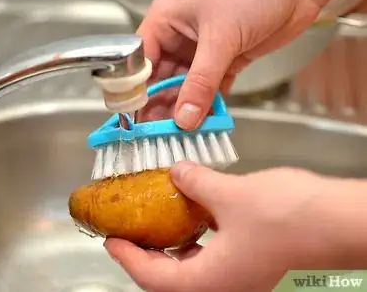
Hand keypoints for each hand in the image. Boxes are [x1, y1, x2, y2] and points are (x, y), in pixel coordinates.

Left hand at [104, 162, 366, 291]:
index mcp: (209, 281)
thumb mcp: (229, 193)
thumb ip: (196, 183)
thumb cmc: (287, 216)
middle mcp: (222, 286)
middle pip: (169, 278)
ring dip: (172, 249)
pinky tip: (195, 218)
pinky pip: (213, 258)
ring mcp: (239, 278)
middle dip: (146, 255)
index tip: (110, 241)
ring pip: (192, 270)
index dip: (126, 258)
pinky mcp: (252, 264)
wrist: (340, 223)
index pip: (151, 277)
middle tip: (130, 232)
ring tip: (157, 223)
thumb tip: (175, 171)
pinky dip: (196, 242)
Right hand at [138, 0, 350, 129]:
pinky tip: (202, 122)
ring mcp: (202, 51)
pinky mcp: (223, 62)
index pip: (142, 60)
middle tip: (158, 132)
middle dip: (161, 105)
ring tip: (179, 133)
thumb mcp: (220, 38)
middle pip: (161, 78)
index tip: (138, 116)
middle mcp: (180, 37)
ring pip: (185, 87)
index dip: (138, 89)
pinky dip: (207, 106)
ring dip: (184, 109)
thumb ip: (202, 82)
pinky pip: (209, 90)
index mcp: (167, 20)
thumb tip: (185, 116)